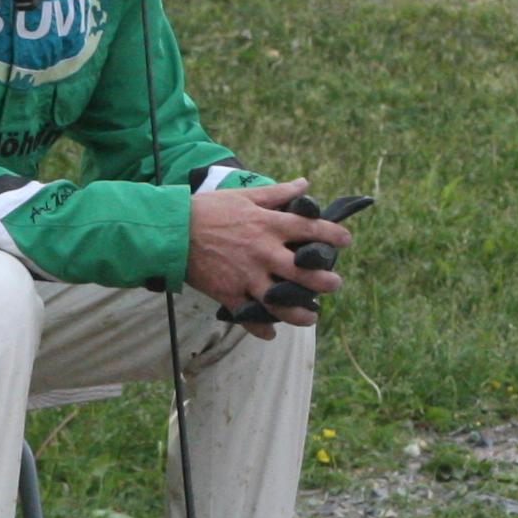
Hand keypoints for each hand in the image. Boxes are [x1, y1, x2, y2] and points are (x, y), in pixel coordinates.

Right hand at [183, 180, 347, 330]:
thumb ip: (278, 193)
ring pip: (282, 302)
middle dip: (325, 281)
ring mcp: (247, 276)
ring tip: (311, 317)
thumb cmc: (208, 210)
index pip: (310, 230)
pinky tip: (270, 333)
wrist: (171, 231)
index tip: (346, 241)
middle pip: (303, 272)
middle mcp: (263, 252)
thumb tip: (305, 184)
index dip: (333, 236)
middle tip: (334, 284)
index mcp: (268, 225)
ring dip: (300, 313)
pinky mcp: (229, 294)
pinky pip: (249, 317)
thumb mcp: (245, 196)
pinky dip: (260, 329)